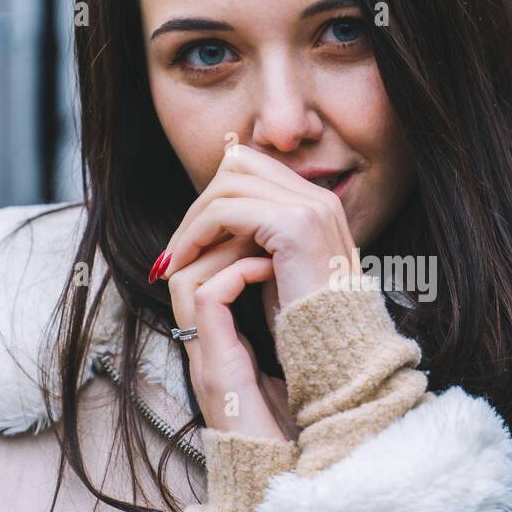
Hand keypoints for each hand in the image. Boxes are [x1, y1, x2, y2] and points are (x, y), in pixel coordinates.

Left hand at [154, 145, 361, 319]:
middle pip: (239, 164)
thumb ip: (262, 238)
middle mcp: (318, 196)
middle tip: (178, 245)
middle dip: (201, 202)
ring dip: (191, 222)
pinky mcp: (291, 224)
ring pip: (226, 186)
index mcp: (319, 202)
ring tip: (175, 258)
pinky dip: (195, 235)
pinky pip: (224, 213)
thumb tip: (223, 224)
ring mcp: (308, 206)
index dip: (219, 194)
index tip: (194, 235)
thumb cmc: (307, 319)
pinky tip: (183, 263)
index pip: (255, 168)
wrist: (336, 348)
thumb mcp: (283, 268)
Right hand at [166, 236, 297, 440]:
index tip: (264, 230)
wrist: (283, 478)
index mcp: (220, 342)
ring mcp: (207, 357)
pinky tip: (269, 267)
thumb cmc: (289, 429)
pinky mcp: (216, 369)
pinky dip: (238, 273)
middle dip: (219, 234)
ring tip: (267, 240)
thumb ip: (275, 320)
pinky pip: (207, 298)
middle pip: (185, 266)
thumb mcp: (283, 360)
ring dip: (229, 248)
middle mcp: (206, 346)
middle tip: (260, 222)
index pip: (200, 273)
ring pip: (188, 275)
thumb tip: (291, 277)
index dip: (224, 241)